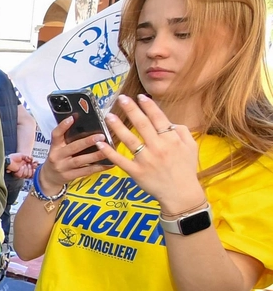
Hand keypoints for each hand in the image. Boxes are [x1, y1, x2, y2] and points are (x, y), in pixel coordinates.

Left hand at [6, 152, 35, 178]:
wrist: (8, 159)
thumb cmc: (14, 157)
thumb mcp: (22, 155)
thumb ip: (28, 157)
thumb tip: (32, 159)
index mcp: (27, 165)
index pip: (34, 169)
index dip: (35, 167)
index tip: (35, 164)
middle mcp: (25, 170)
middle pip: (32, 173)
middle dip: (31, 168)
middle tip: (28, 164)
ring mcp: (21, 173)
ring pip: (27, 175)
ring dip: (26, 170)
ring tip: (23, 165)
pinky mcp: (17, 174)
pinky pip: (21, 175)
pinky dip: (21, 171)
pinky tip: (20, 168)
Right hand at [39, 117, 111, 193]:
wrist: (49, 177)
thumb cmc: (58, 159)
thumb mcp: (58, 148)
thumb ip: (68, 140)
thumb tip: (87, 127)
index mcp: (55, 147)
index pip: (56, 135)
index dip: (63, 126)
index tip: (72, 118)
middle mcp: (57, 156)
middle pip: (72, 148)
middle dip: (87, 142)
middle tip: (101, 136)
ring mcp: (63, 167)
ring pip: (79, 161)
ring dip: (94, 156)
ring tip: (107, 151)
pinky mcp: (69, 176)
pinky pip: (85, 171)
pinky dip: (98, 168)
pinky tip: (108, 164)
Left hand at [98, 94, 204, 215]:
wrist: (181, 194)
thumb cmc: (185, 169)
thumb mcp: (191, 147)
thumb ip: (181, 131)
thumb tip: (170, 122)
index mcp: (171, 140)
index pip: (158, 118)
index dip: (148, 106)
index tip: (140, 96)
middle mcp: (158, 147)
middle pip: (142, 124)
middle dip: (131, 109)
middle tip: (120, 98)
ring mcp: (145, 160)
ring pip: (129, 139)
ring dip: (117, 126)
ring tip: (108, 116)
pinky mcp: (136, 172)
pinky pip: (120, 160)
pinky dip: (109, 151)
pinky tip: (100, 143)